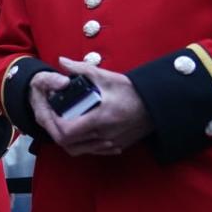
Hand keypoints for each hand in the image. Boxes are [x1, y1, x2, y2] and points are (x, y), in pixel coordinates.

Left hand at [31, 58, 153, 155]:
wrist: (157, 105)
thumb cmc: (131, 90)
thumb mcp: (105, 77)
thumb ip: (80, 69)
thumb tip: (61, 61)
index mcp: (99, 118)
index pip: (67, 132)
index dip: (55, 125)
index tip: (54, 113)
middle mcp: (105, 135)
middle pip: (70, 144)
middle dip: (59, 132)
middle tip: (57, 119)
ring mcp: (112, 143)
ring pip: (81, 150)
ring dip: (71, 140)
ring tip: (69, 123)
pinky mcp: (118, 146)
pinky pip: (94, 151)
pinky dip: (85, 144)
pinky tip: (84, 130)